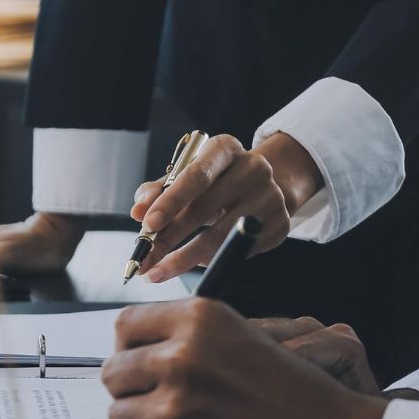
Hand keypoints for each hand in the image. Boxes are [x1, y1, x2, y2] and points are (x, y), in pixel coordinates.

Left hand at [100, 299, 386, 418]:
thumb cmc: (297, 391)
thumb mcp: (246, 337)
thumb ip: (193, 334)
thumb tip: (140, 344)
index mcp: (198, 319)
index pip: (126, 324)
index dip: (130, 343)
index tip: (138, 356)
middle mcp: (181, 357)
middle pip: (114, 370)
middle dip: (131, 385)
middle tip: (157, 395)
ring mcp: (175, 406)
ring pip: (119, 412)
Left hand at [130, 132, 322, 281]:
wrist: (265, 188)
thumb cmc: (216, 182)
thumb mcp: (187, 176)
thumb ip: (159, 190)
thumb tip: (138, 211)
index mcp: (226, 148)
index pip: (197, 174)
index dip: (170, 201)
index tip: (146, 224)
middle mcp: (254, 169)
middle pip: (205, 208)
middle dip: (169, 237)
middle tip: (145, 258)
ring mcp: (271, 198)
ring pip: (220, 237)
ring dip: (184, 259)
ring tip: (158, 270)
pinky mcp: (280, 225)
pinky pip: (235, 251)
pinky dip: (209, 260)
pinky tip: (193, 262)